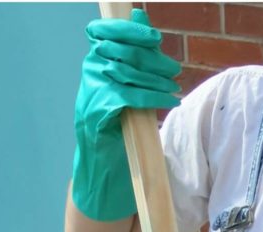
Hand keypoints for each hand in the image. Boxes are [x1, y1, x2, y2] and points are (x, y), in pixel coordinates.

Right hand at [71, 8, 180, 220]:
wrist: (102, 181)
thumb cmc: (120, 137)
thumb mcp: (129, 95)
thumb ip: (134, 62)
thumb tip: (140, 20)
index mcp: (93, 70)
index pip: (103, 34)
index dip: (128, 30)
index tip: (153, 38)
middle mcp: (88, 82)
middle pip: (120, 51)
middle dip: (151, 57)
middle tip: (173, 69)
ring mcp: (90, 100)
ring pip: (124, 74)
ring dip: (155, 79)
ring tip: (173, 87)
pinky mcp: (97, 120)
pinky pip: (125, 98)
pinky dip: (150, 98)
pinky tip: (167, 102)